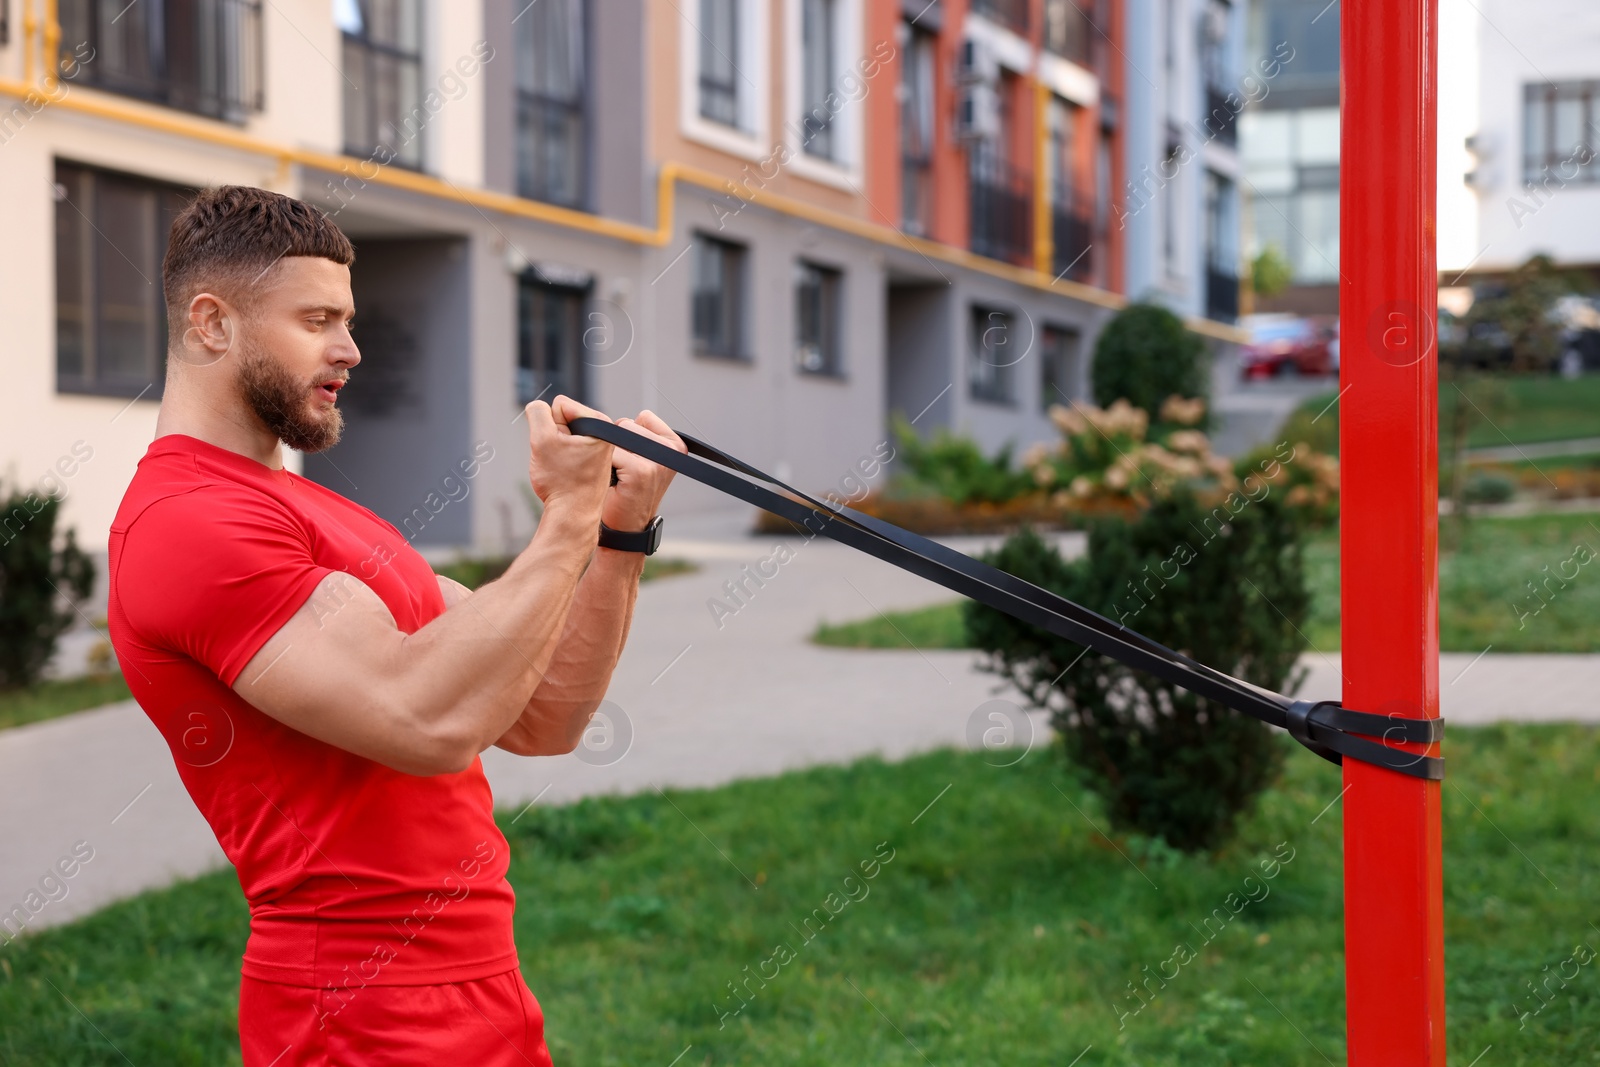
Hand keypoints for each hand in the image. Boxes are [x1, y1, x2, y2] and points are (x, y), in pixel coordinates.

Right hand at [526, 395, 614, 520]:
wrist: (572, 516)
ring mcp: (600, 446)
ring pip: (563, 435)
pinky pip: (568, 449)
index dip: (551, 426)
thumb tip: (538, 407)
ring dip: (556, 449)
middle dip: (554, 437)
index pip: (560, 405)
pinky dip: (562, 459)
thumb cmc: (561, 482)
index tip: (560, 449)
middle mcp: (605, 433)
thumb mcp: (542, 440)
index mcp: (600, 423)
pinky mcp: (593, 459)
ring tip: (564, 468)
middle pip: (562, 419)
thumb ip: (537, 412)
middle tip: (561, 461)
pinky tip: (567, 475)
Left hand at [601, 409, 686, 530]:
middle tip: (623, 471)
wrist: (626, 529)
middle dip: (618, 444)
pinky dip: (605, 466)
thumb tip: (621, 419)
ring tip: (619, 476)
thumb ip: (640, 435)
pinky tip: (614, 483)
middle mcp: (672, 451)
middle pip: (627, 424)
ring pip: (617, 436)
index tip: (632, 458)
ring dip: (611, 454)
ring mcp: (658, 461)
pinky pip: (610, 452)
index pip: (643, 417)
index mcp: (676, 444)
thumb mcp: (644, 458)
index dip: (629, 435)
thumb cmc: (629, 491)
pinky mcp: (641, 471)